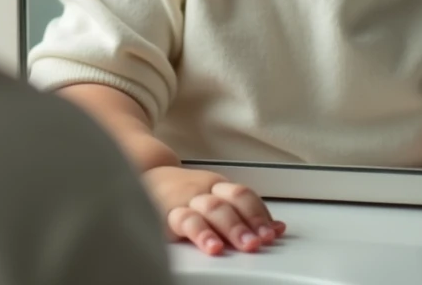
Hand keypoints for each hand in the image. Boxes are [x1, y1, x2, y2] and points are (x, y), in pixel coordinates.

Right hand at [143, 165, 285, 255]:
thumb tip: (278, 229)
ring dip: (232, 227)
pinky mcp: (167, 213)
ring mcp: (187, 200)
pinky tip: (212, 247)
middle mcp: (205, 190)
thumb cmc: (182, 193)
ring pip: (212, 208)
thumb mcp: (213, 198)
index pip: (244, 195)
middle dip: (250, 222)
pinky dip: (201, 234)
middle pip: (232, 201)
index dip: (260, 213)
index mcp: (218, 187)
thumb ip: (243, 213)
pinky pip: (185, 220)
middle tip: (263, 240)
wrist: (142, 173)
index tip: (274, 233)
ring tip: (246, 245)